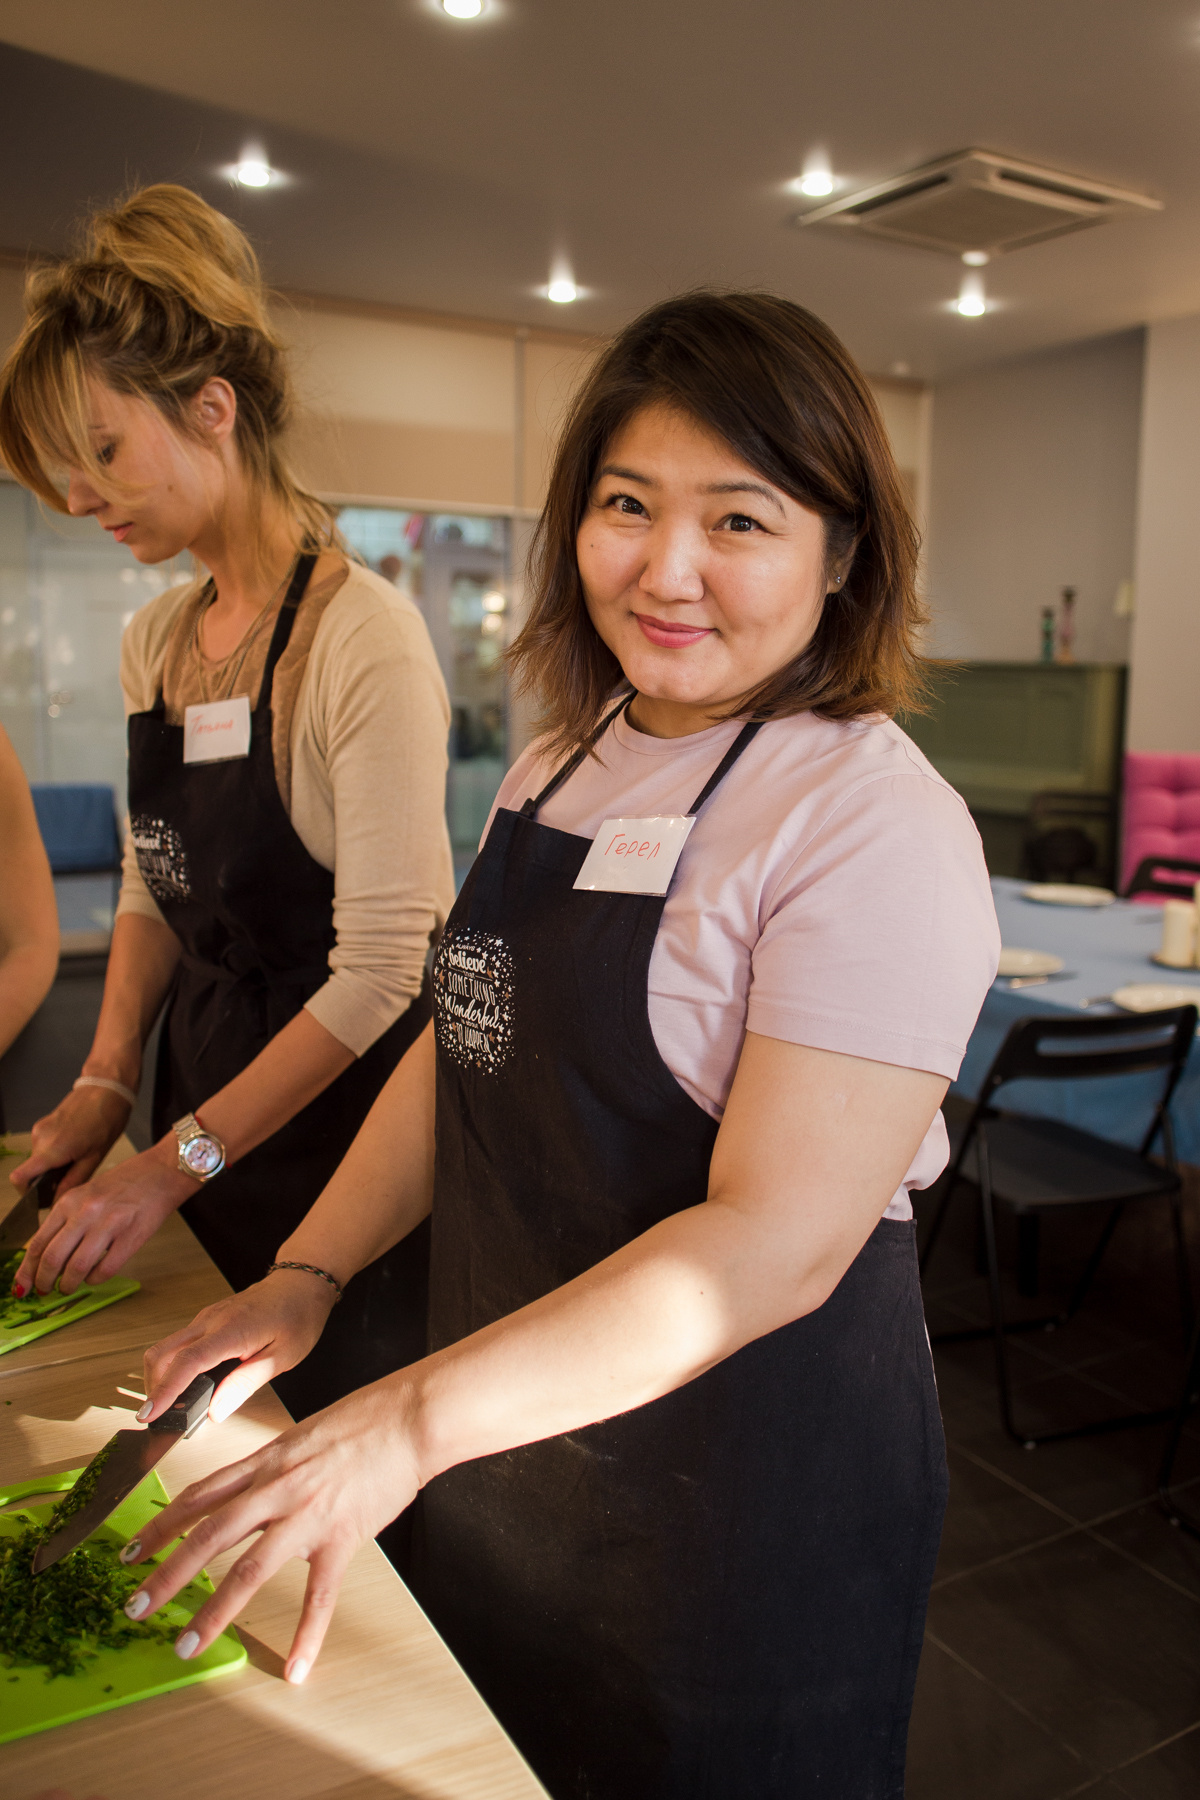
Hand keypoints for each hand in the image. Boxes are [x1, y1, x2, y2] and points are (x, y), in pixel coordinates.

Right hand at [11, 1083, 132, 1198]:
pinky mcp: (43, 1123)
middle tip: (74, 1174)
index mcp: (52, 1149)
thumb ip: (72, 1182)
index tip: (41, 1198)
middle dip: (47, 1179)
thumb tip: (56, 1202)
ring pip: (39, 1159)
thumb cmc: (106, 1120)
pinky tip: (76, 1146)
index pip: (19, 1177)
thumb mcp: (94, 1157)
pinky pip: (43, 1146)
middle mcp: (39, 1138)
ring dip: (54, 1164)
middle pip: (31, 1170)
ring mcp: (40, 1129)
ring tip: (79, 1156)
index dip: (25, 1193)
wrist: (106, 1088)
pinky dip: (55, 1152)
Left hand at [12, 1142, 193, 1296]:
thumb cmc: (126, 1183)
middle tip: (44, 1290)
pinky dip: (95, 1279)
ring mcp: (109, 1225)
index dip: (27, 1270)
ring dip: (69, 1285)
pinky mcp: (131, 1237)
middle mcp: (85, 1212)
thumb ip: (66, 1220)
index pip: (38, 1242)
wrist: (161, 1172)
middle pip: (52, 1258)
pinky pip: (105, 1270)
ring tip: (69, 1287)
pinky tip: (95, 1277)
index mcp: (70, 1201)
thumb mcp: (86, 1194)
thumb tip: (48, 1255)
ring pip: (77, 1268)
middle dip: (44, 1281)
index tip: (23, 1284)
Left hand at [120, 1376, 422, 1683]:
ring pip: (249, 1569)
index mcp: (265, 1463)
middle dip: (166, 1574)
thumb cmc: (362, 1420)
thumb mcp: (301, 1435)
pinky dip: (306, 1636)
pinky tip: (295, 1668)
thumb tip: (253, 1489)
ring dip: (213, 1612)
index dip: (161, 1526)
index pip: (199, 1497)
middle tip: (135, 1607)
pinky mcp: (342, 1537)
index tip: (132, 1551)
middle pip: (208, 1535)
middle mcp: (276, 1489)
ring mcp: (307, 1515)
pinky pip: (319, 1596)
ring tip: (187, 1645)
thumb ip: (274, 1466)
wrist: (408, 1418)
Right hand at [142, 1273, 338, 1422]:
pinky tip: (186, 1385)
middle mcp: (211, 1321)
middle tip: (158, 1417)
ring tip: (171, 1406)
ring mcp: (205, 1318)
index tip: (149, 1415)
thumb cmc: (298, 1315)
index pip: (187, 1362)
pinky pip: (178, 1344)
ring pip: (165, 1348)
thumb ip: (246, 1384)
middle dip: (153, 1388)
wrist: (301, 1283)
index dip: (164, 1391)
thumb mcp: (283, 1356)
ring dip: (160, 1377)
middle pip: (161, 1354)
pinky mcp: (206, 1320)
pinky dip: (173, 1366)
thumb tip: (216, 1412)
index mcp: (231, 1330)